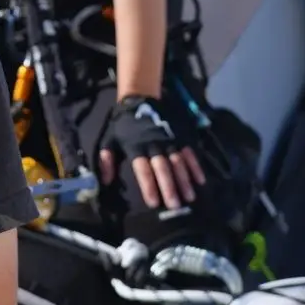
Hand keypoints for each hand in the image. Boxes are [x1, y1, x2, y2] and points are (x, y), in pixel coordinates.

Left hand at [99, 96, 206, 212]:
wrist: (140, 99)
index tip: (153, 203)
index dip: (148, 186)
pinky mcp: (180, 135)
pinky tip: (200, 180)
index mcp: (136, 147)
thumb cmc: (125, 125)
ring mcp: (169, 140)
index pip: (143, 169)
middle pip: (162, 168)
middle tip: (175, 205)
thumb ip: (106, 160)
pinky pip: (189, 152)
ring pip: (178, 162)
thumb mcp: (110, 139)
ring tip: (190, 197)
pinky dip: (195, 166)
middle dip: (169, 187)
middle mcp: (154, 145)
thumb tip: (105, 181)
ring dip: (184, 180)